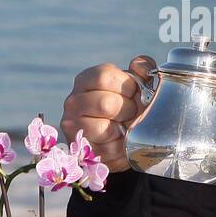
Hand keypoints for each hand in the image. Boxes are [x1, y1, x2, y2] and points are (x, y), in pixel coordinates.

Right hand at [60, 56, 154, 172]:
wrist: (126, 140)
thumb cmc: (130, 107)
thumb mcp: (140, 84)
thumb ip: (143, 69)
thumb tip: (137, 66)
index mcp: (86, 80)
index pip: (103, 76)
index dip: (126, 86)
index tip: (134, 93)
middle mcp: (73, 100)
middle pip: (105, 103)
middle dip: (127, 110)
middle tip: (131, 114)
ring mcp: (72, 125)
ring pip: (103, 128)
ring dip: (122, 130)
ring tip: (124, 128)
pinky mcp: (77, 149)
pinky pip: (105, 150)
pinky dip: (119, 148)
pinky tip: (119, 143)